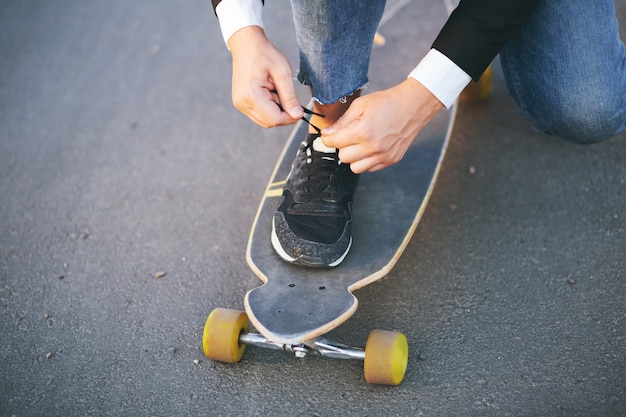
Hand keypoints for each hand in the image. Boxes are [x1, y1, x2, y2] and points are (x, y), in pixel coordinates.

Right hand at [228, 26, 303, 126]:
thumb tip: (298, 115)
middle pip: (270, 123)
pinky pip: (259, 115)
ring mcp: (240, 104)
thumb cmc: (264, 54)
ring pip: (265, 121)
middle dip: (284, 115)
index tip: (300, 108)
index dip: (290, 117)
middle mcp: (242, 103)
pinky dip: (269, 109)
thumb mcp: (283, 73)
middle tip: (289, 98)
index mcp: (251, 96)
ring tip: (277, 92)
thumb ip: (290, 96)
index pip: (275, 119)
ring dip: (276, 112)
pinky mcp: (241, 103)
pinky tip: (270, 94)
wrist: (246, 45)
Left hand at [321, 78, 443, 172]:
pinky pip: (370, 169)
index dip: (327, 139)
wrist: (413, 106)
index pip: (335, 143)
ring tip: (360, 144)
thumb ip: (342, 122)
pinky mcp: (391, 160)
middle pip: (343, 158)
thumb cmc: (387, 102)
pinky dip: (366, 161)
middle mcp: (373, 147)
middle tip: (348, 136)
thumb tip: (326, 133)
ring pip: (355, 168)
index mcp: (363, 131)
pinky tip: (371, 147)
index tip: (329, 136)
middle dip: (342, 147)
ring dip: (353, 157)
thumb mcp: (360, 105)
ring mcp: (384, 156)